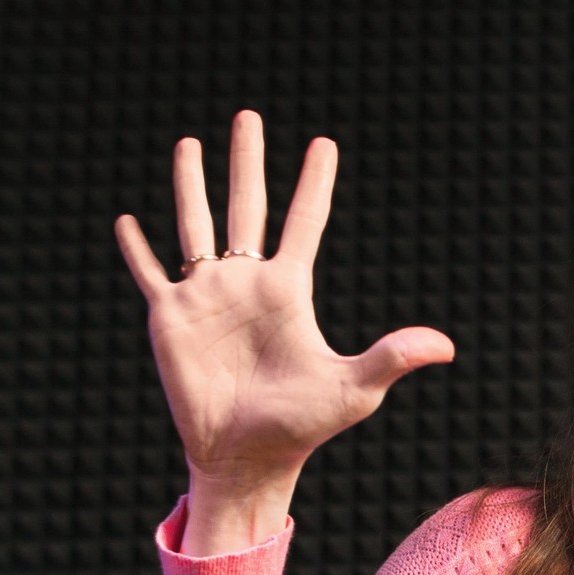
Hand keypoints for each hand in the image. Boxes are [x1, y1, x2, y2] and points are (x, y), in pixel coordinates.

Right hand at [113, 111, 454, 487]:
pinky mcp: (169, 319)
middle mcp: (246, 283)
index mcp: (289, 290)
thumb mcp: (354, 389)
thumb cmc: (303, 427)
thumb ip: (393, 358)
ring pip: (195, 226)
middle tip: (249, 116)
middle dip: (247, 161)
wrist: (246, 457)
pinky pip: (151, 274)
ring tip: (188, 143)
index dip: (314, 183)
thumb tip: (446, 346)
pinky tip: (126, 220)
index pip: (305, 221)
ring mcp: (206, 297)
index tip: (324, 144)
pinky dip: (137, 249)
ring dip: (190, 185)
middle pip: (246, 206)